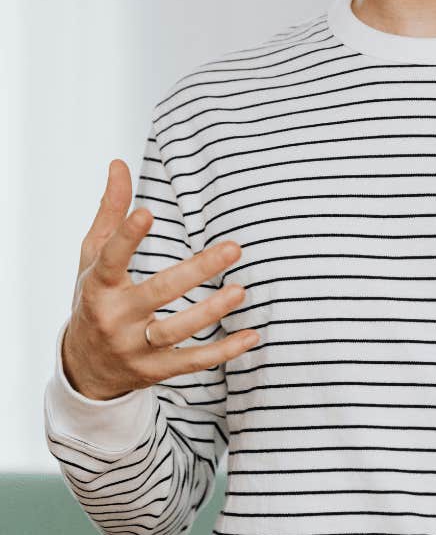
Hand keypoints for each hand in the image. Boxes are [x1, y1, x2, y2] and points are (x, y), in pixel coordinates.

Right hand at [62, 158, 257, 399]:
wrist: (83, 368)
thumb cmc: (93, 299)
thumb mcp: (92, 257)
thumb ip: (110, 212)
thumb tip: (119, 163)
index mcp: (98, 287)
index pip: (111, 259)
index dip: (127, 238)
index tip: (148, 212)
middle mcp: (116, 319)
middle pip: (157, 294)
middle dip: (196, 271)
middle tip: (233, 248)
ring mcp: (136, 348)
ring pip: (177, 331)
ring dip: (212, 312)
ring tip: (241, 290)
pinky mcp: (155, 371)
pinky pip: (193, 363)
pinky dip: (224, 352)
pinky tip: (252, 337)